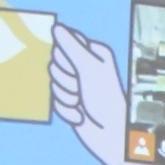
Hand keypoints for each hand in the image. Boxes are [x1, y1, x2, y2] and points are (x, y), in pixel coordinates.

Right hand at [51, 23, 128, 163]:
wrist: (110, 136)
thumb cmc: (106, 101)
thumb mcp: (89, 68)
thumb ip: (71, 46)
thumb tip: (57, 28)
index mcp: (93, 54)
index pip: (63, 42)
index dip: (66, 57)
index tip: (79, 69)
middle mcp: (85, 67)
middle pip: (54, 62)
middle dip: (66, 79)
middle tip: (82, 88)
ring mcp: (77, 86)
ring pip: (53, 83)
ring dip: (66, 96)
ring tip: (82, 103)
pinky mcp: (71, 103)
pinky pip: (55, 102)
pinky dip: (67, 111)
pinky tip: (81, 117)